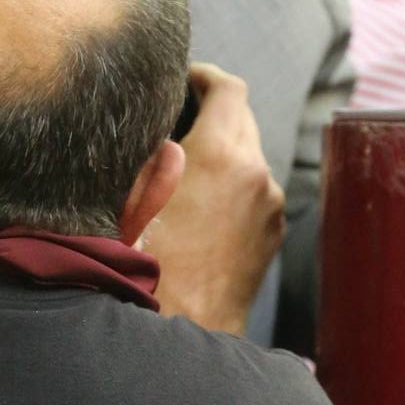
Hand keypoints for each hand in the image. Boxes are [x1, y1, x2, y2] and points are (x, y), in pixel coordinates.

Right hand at [140, 63, 284, 332]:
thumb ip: (152, 156)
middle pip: (242, 118)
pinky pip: (256, 191)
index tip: (188, 77)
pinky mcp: (273, 232)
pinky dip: (235, 186)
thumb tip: (166, 135)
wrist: (184, 329)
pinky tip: (203, 208)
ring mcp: (271, 204)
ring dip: (224, 153)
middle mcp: (256, 173)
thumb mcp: (130, 200)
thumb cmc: (148, 268)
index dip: (205, 75)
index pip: (227, 88)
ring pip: (250, 157)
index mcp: (220, 154)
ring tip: (187, 169)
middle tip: (181, 115)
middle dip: (213, 112)